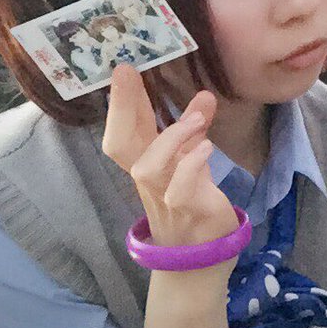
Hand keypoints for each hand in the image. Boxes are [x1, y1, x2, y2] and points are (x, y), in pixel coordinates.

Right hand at [102, 65, 239, 256]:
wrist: (199, 259)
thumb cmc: (191, 202)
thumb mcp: (192, 160)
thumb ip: (195, 130)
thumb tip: (204, 95)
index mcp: (146, 163)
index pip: (125, 129)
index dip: (120, 101)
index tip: (122, 67)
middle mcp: (149, 180)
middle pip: (121, 145)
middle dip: (121, 108)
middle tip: (130, 74)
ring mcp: (165, 197)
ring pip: (148, 167)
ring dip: (170, 137)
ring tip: (195, 119)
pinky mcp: (190, 211)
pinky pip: (181, 189)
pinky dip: (191, 166)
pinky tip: (206, 148)